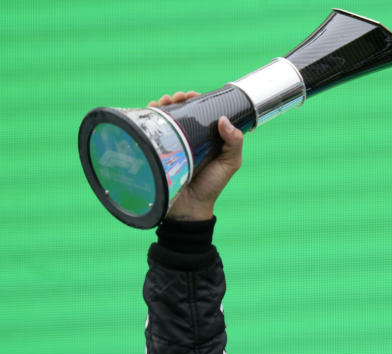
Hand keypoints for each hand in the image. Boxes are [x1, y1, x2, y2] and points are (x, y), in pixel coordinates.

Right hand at [148, 91, 244, 220]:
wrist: (189, 209)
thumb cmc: (211, 186)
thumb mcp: (230, 164)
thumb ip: (234, 144)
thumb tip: (224, 119)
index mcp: (205, 138)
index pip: (199, 113)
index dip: (196, 101)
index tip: (193, 96)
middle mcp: (187, 139)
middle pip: (179, 112)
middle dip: (176, 100)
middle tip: (177, 97)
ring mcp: (170, 144)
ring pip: (164, 118)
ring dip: (162, 105)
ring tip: (164, 102)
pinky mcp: (156, 151)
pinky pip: (149, 131)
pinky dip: (147, 117)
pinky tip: (150, 110)